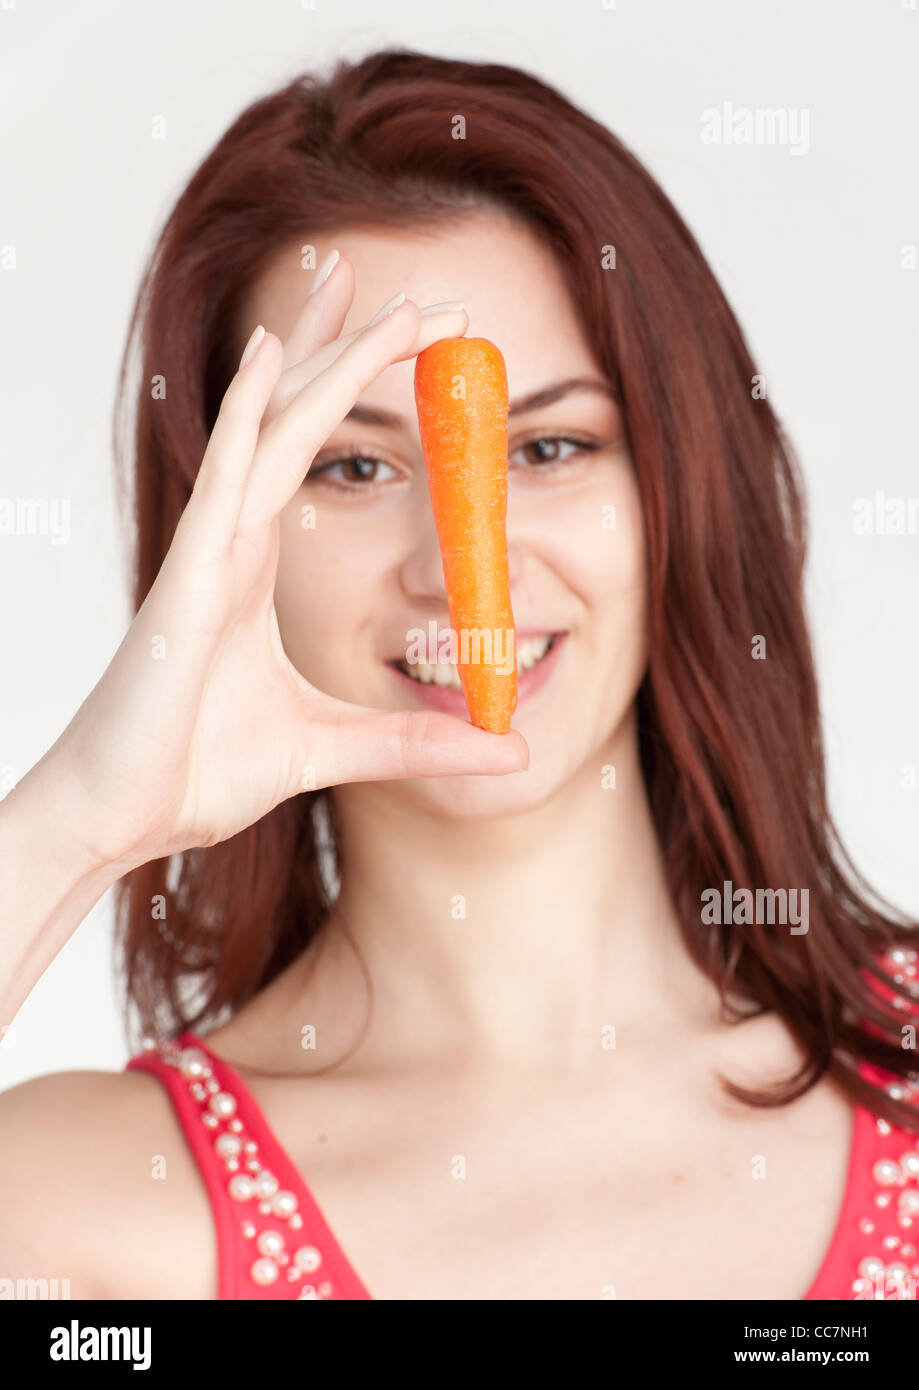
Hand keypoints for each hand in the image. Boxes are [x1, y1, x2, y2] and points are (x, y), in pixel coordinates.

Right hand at [46, 256, 528, 872]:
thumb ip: (415, 742)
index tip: (420, 341)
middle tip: (424, 292)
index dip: (358, 390)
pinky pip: (222, 481)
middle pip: (296, 419)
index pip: (313, 452)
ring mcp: (206, 554)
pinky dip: (246, 414)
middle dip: (354, 348)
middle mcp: (231, 542)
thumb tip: (509, 746)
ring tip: (360, 281)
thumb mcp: (332, 748)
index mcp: (255, 566)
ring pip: (269, 430)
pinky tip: (271, 354)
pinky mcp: (185, 582)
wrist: (117, 818)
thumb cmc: (194, 773)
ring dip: (319, 356)